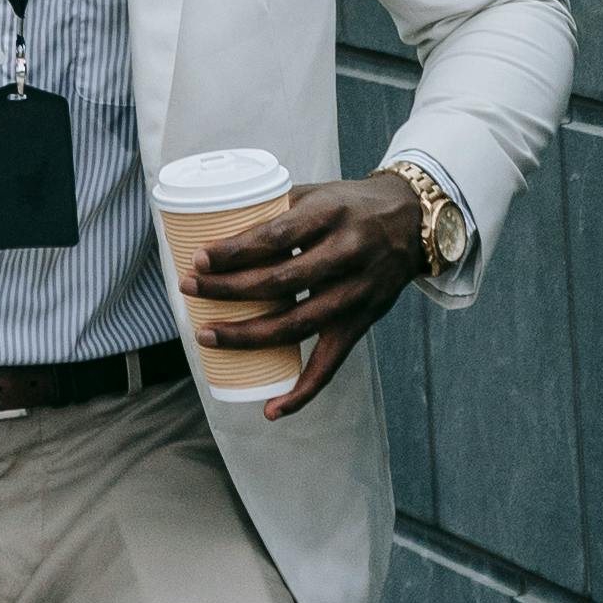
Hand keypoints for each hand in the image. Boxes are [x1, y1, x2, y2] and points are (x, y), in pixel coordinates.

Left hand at [179, 171, 426, 417]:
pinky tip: (272, 409)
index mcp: (330, 214)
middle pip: (280, 281)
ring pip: (297, 324)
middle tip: (189, 289)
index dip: (235, 250)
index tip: (199, 259)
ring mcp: (356, 294)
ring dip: (248, 336)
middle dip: (228, 289)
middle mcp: (347, 255)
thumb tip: (217, 227)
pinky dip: (303, 391)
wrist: (413, 222)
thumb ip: (276, 211)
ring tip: (208, 335)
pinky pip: (331, 364)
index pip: (276, 236)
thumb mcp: (317, 193)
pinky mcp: (362, 323)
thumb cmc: (351, 205)